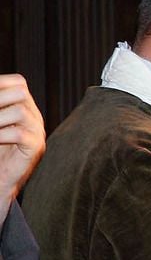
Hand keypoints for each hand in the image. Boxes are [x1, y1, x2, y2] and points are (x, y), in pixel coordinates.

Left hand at [0, 74, 44, 216]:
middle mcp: (34, 116)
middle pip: (21, 92)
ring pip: (20, 111)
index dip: (1, 82)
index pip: (18, 83)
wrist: (2, 176)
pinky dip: (0, 134)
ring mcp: (37, 132)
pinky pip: (19, 134)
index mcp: (24, 106)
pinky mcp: (35, 148)